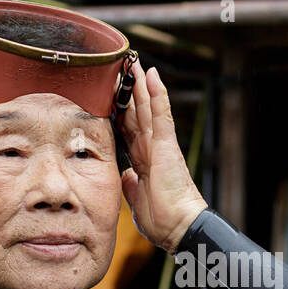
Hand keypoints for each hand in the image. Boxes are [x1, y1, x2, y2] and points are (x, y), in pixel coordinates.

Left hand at [119, 58, 207, 253]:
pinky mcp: (168, 145)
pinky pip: (162, 114)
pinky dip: (157, 94)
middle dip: (127, 90)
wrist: (178, 228)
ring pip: (147, 107)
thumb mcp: (135, 198)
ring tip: (133, 60)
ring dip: (140, 84)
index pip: (128, 128)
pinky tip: (153, 75)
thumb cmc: (162, 219)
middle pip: (136, 112)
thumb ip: (130, 183)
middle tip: (118, 66)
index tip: (109, 94)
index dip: (119, 110)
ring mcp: (160, 144)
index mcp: (143, 160)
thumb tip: (126, 174)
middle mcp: (151, 148)